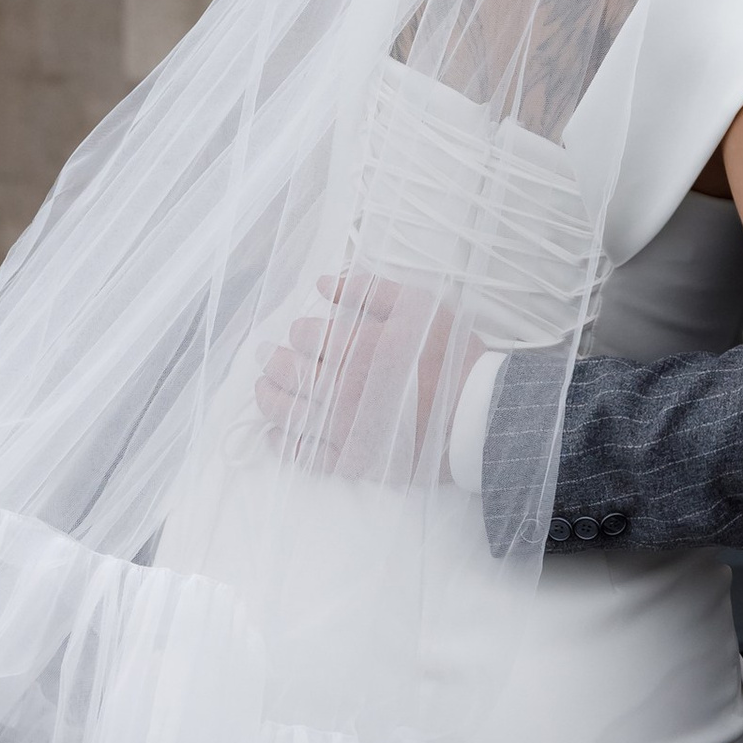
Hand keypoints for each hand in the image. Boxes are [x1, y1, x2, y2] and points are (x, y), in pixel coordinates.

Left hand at [253, 273, 483, 480]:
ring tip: (263, 389)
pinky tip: (275, 433)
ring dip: (269, 398)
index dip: (299, 332)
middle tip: (267, 358)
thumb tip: (322, 282)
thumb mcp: (417, 305)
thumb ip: (368, 289)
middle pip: (289, 371)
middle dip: (274, 361)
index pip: (305, 335)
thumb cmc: (450, 354)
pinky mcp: (352, 459)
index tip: (302, 335)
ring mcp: (344, 426)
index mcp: (357, 346)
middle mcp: (342, 387)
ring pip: (288, 411)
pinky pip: (305, 454)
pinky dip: (284, 443)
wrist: (478, 412)